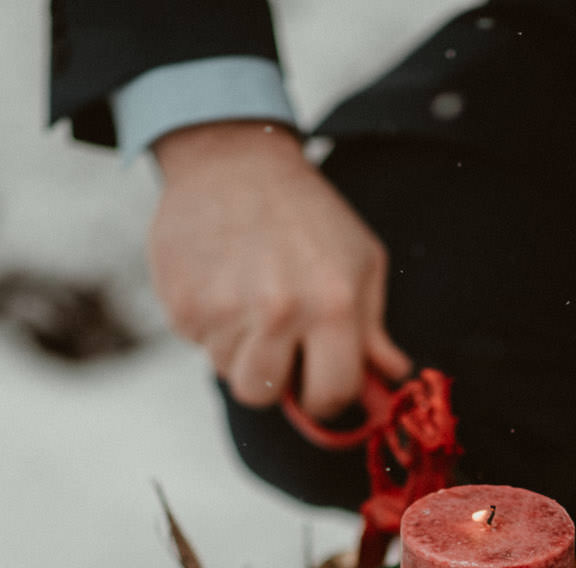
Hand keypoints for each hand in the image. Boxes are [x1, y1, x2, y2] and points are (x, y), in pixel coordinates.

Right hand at [148, 122, 409, 417]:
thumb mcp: (360, 260)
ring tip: (247, 301)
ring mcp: (224, 310)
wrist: (233, 161)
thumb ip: (374, 328)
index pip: (331, 395)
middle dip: (272, 378)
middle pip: (264, 396)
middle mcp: (278, 311)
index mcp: (333, 305)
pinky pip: (195, 344)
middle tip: (276, 343)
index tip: (317, 384)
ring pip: (226, 371)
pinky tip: (221, 284)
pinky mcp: (182, 303)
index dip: (325, 398)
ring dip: (238, 349)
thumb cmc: (307, 214)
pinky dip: (208, 325)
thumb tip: (393, 375)